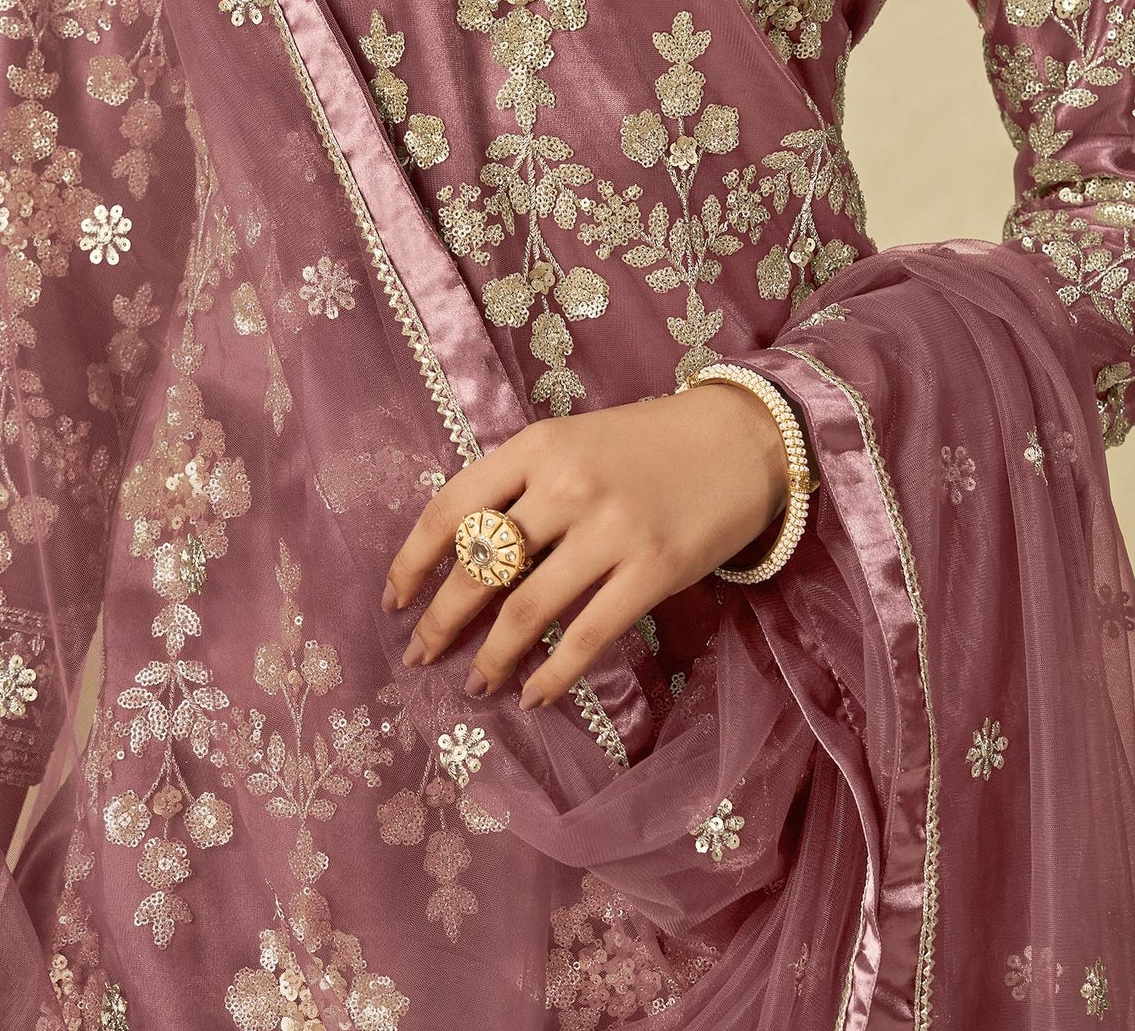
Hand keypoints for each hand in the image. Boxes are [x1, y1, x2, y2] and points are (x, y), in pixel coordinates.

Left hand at [382, 382, 790, 710]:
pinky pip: (586, 637)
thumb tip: (464, 558)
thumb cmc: (646, 443)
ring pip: (526, 610)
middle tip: (420, 657)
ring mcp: (611, 529)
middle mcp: (567, 484)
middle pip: (480, 567)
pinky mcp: (652, 571)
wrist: (739, 439)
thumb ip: (522, 486)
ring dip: (491, 657)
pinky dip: (552, 676)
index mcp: (537, 446)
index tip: (394, 601)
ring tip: (474, 683)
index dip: (412, 562)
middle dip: (441, 621)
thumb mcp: (573, 443)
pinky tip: (534, 696)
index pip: (451, 508)